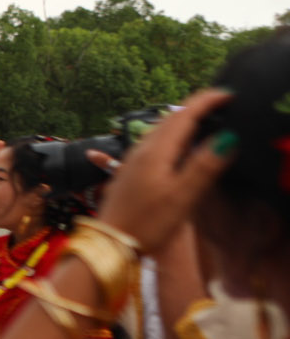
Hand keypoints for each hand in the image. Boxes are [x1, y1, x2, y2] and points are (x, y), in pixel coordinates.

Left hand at [93, 88, 234, 255]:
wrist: (109, 244)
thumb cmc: (146, 224)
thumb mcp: (182, 197)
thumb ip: (204, 166)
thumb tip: (228, 136)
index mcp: (155, 152)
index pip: (184, 115)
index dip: (207, 101)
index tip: (229, 94)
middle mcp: (141, 151)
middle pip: (171, 119)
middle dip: (196, 107)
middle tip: (221, 104)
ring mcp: (132, 162)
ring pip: (160, 131)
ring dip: (183, 121)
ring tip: (204, 120)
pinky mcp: (129, 173)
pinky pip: (153, 144)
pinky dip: (171, 137)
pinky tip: (176, 146)